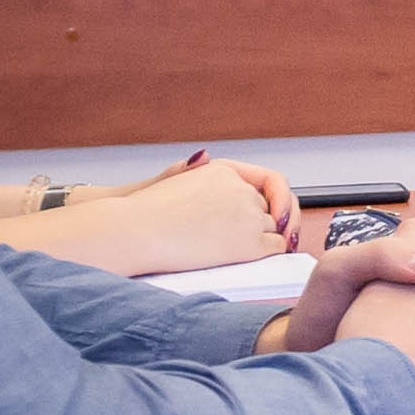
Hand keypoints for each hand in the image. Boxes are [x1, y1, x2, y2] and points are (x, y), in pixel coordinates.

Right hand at [113, 150, 307, 251]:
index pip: (270, 181)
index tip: (279, 212)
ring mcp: (247, 216)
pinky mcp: (248, 243)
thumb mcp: (171, 180)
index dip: (279, 197)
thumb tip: (202, 156)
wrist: (134, 233)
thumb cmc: (143, 211)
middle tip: (278, 235)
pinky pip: (277, 247)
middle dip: (271, 221)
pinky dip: (275, 252)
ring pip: (275, 228)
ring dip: (270, 238)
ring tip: (257, 249)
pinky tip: (263, 258)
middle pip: (270, 208)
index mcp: (223, 170)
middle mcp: (240, 189)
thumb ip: (190, 170)